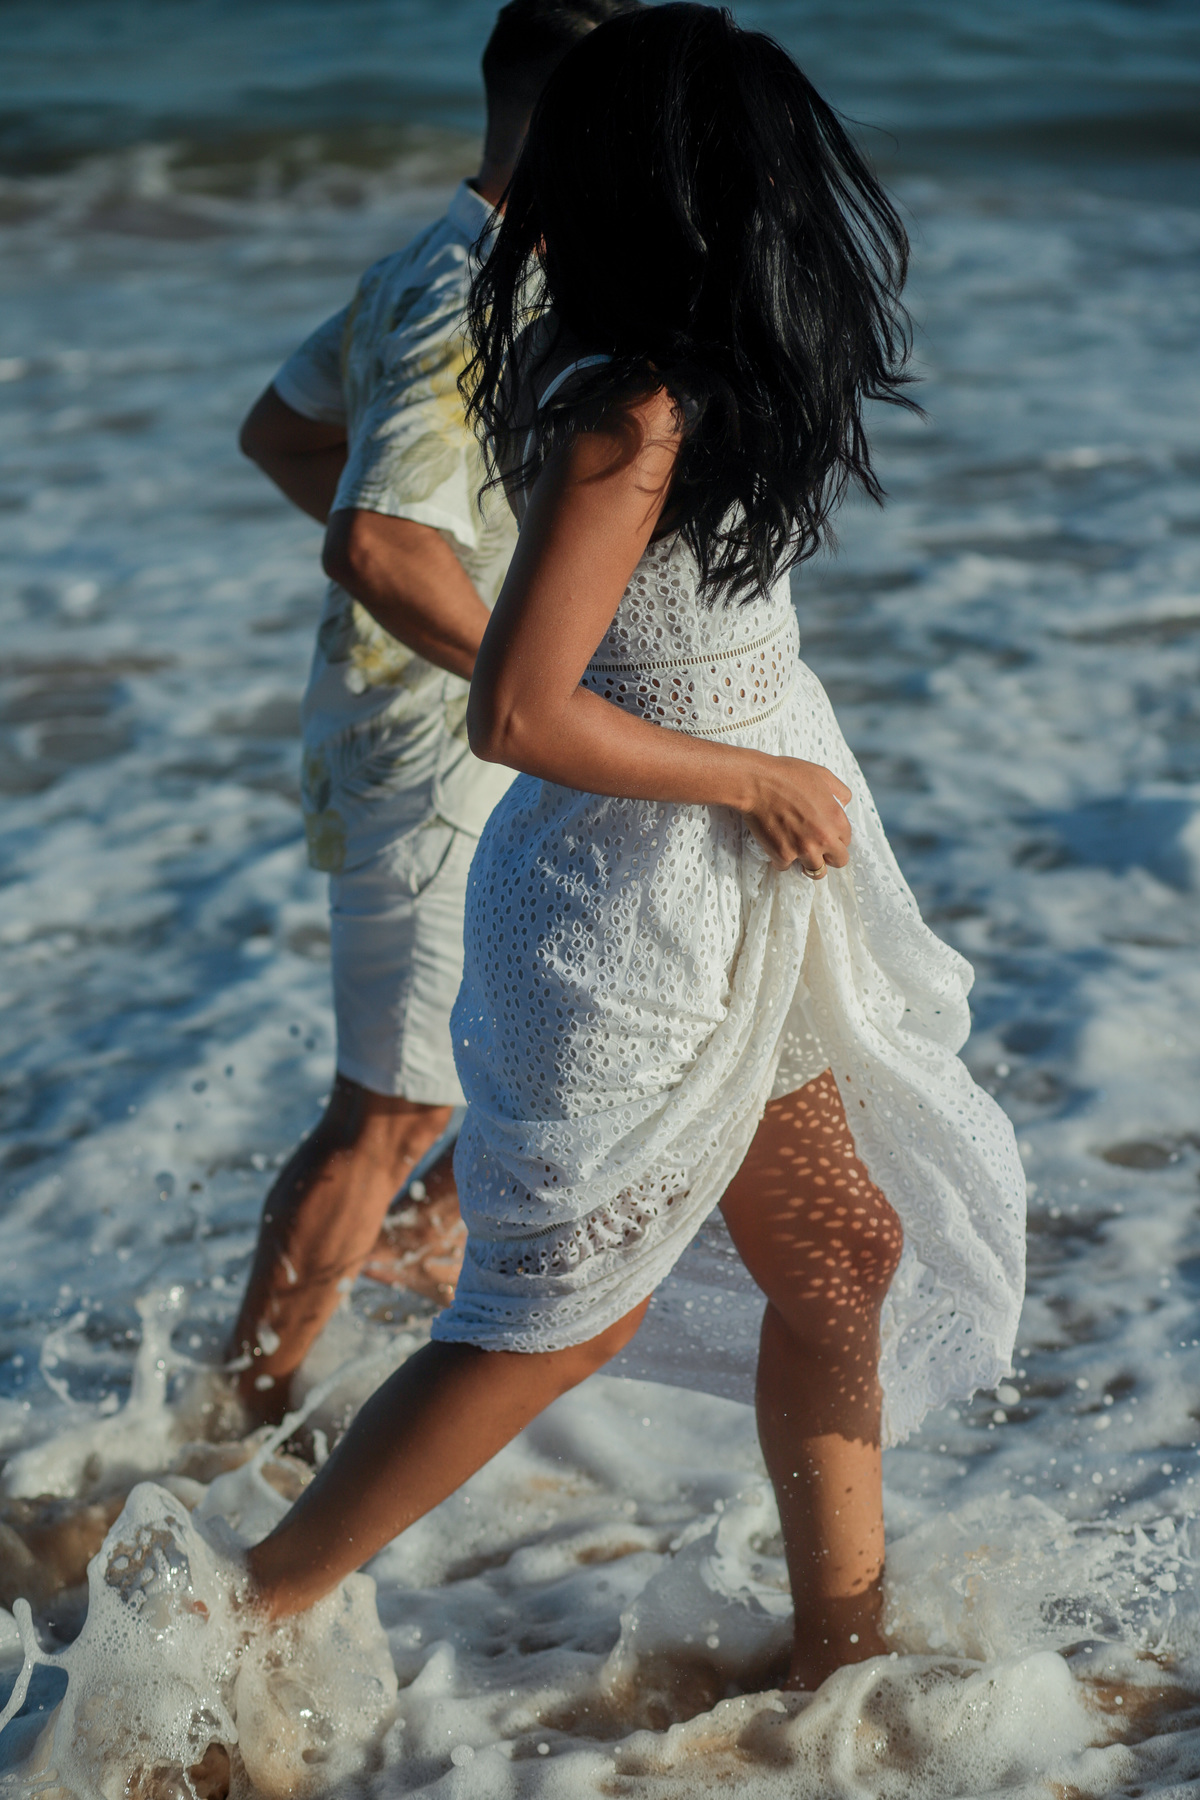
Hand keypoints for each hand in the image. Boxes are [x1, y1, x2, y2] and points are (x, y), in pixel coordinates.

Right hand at [740, 754, 851, 875]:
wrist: (756, 782)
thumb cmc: (787, 775)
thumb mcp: (822, 775)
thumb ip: (840, 792)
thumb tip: (844, 805)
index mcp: (837, 820)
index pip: (846, 841)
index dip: (835, 838)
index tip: (824, 834)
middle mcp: (824, 838)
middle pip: (838, 861)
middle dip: (829, 855)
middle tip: (816, 847)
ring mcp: (803, 849)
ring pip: (816, 871)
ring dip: (808, 862)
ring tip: (798, 851)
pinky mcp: (782, 855)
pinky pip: (785, 867)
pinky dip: (780, 859)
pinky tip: (777, 845)